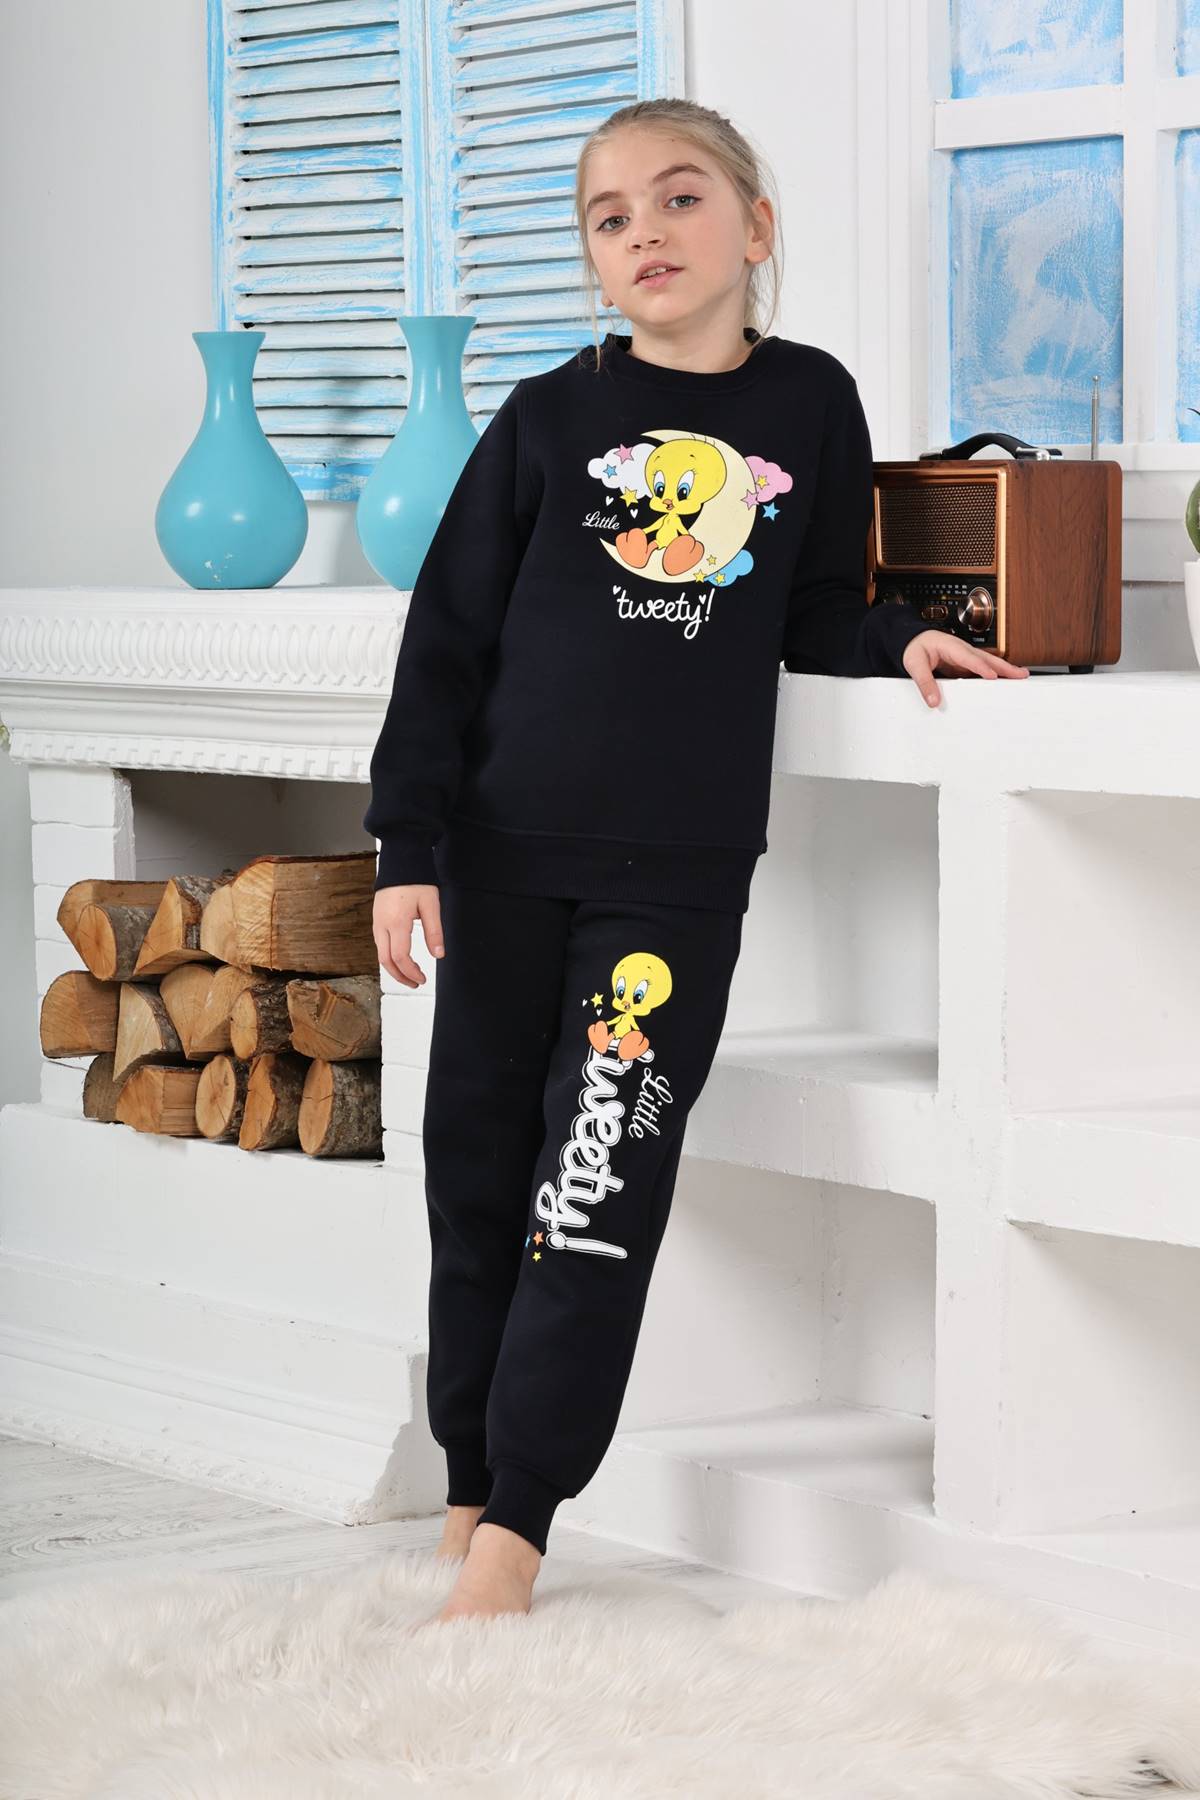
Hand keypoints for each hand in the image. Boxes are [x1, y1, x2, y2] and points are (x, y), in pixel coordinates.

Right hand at [373, 883, 443, 987]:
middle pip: (385, 961)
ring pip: (380, 954)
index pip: (400, 957)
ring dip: (394, 968)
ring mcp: (376, 923)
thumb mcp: (431, 905)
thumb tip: (438, 954)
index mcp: (396, 922)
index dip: (411, 972)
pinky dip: (389, 957)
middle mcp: (382, 925)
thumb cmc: (415, 881)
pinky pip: (379, 945)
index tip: (422, 979)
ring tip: (410, 974)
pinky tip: (401, 959)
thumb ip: (434, 931)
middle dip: (400, 977)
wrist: (399, 862)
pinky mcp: (376, 920)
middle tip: (415, 983)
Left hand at [901, 629, 1029, 706]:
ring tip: (1021, 677)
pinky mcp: (966, 665)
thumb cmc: (915, 648)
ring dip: (1005, 670)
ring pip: (989, 663)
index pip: (969, 658)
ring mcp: (966, 657)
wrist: (913, 640)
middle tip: (1021, 675)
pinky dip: (996, 674)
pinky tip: (1005, 682)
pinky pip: (983, 669)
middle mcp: (962, 650)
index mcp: (951, 647)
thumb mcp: (914, 665)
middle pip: (987, 659)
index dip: (981, 667)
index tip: (992, 676)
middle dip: (1004, 667)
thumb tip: (933, 701)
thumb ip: (924, 683)